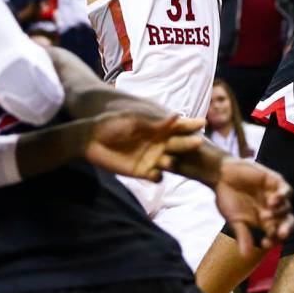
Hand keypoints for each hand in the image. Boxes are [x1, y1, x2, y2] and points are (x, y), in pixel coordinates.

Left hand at [85, 111, 204, 180]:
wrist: (91, 139)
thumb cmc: (111, 123)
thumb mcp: (133, 120)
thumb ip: (155, 122)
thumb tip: (176, 115)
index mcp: (156, 128)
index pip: (177, 127)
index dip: (190, 125)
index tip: (202, 123)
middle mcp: (158, 143)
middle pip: (178, 145)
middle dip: (187, 144)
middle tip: (197, 142)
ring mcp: (151, 158)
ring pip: (170, 162)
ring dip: (174, 162)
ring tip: (170, 161)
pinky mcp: (142, 172)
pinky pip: (156, 177)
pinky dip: (157, 176)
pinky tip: (154, 174)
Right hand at [212, 158, 293, 254]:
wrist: (220, 175)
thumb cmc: (227, 198)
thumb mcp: (235, 219)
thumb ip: (242, 235)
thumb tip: (245, 257)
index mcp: (265, 221)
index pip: (277, 234)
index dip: (274, 240)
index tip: (264, 243)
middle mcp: (274, 209)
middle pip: (288, 222)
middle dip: (286, 229)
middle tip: (280, 234)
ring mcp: (275, 194)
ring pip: (287, 207)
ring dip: (279, 213)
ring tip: (265, 214)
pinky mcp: (274, 180)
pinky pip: (286, 190)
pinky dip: (282, 196)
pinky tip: (273, 200)